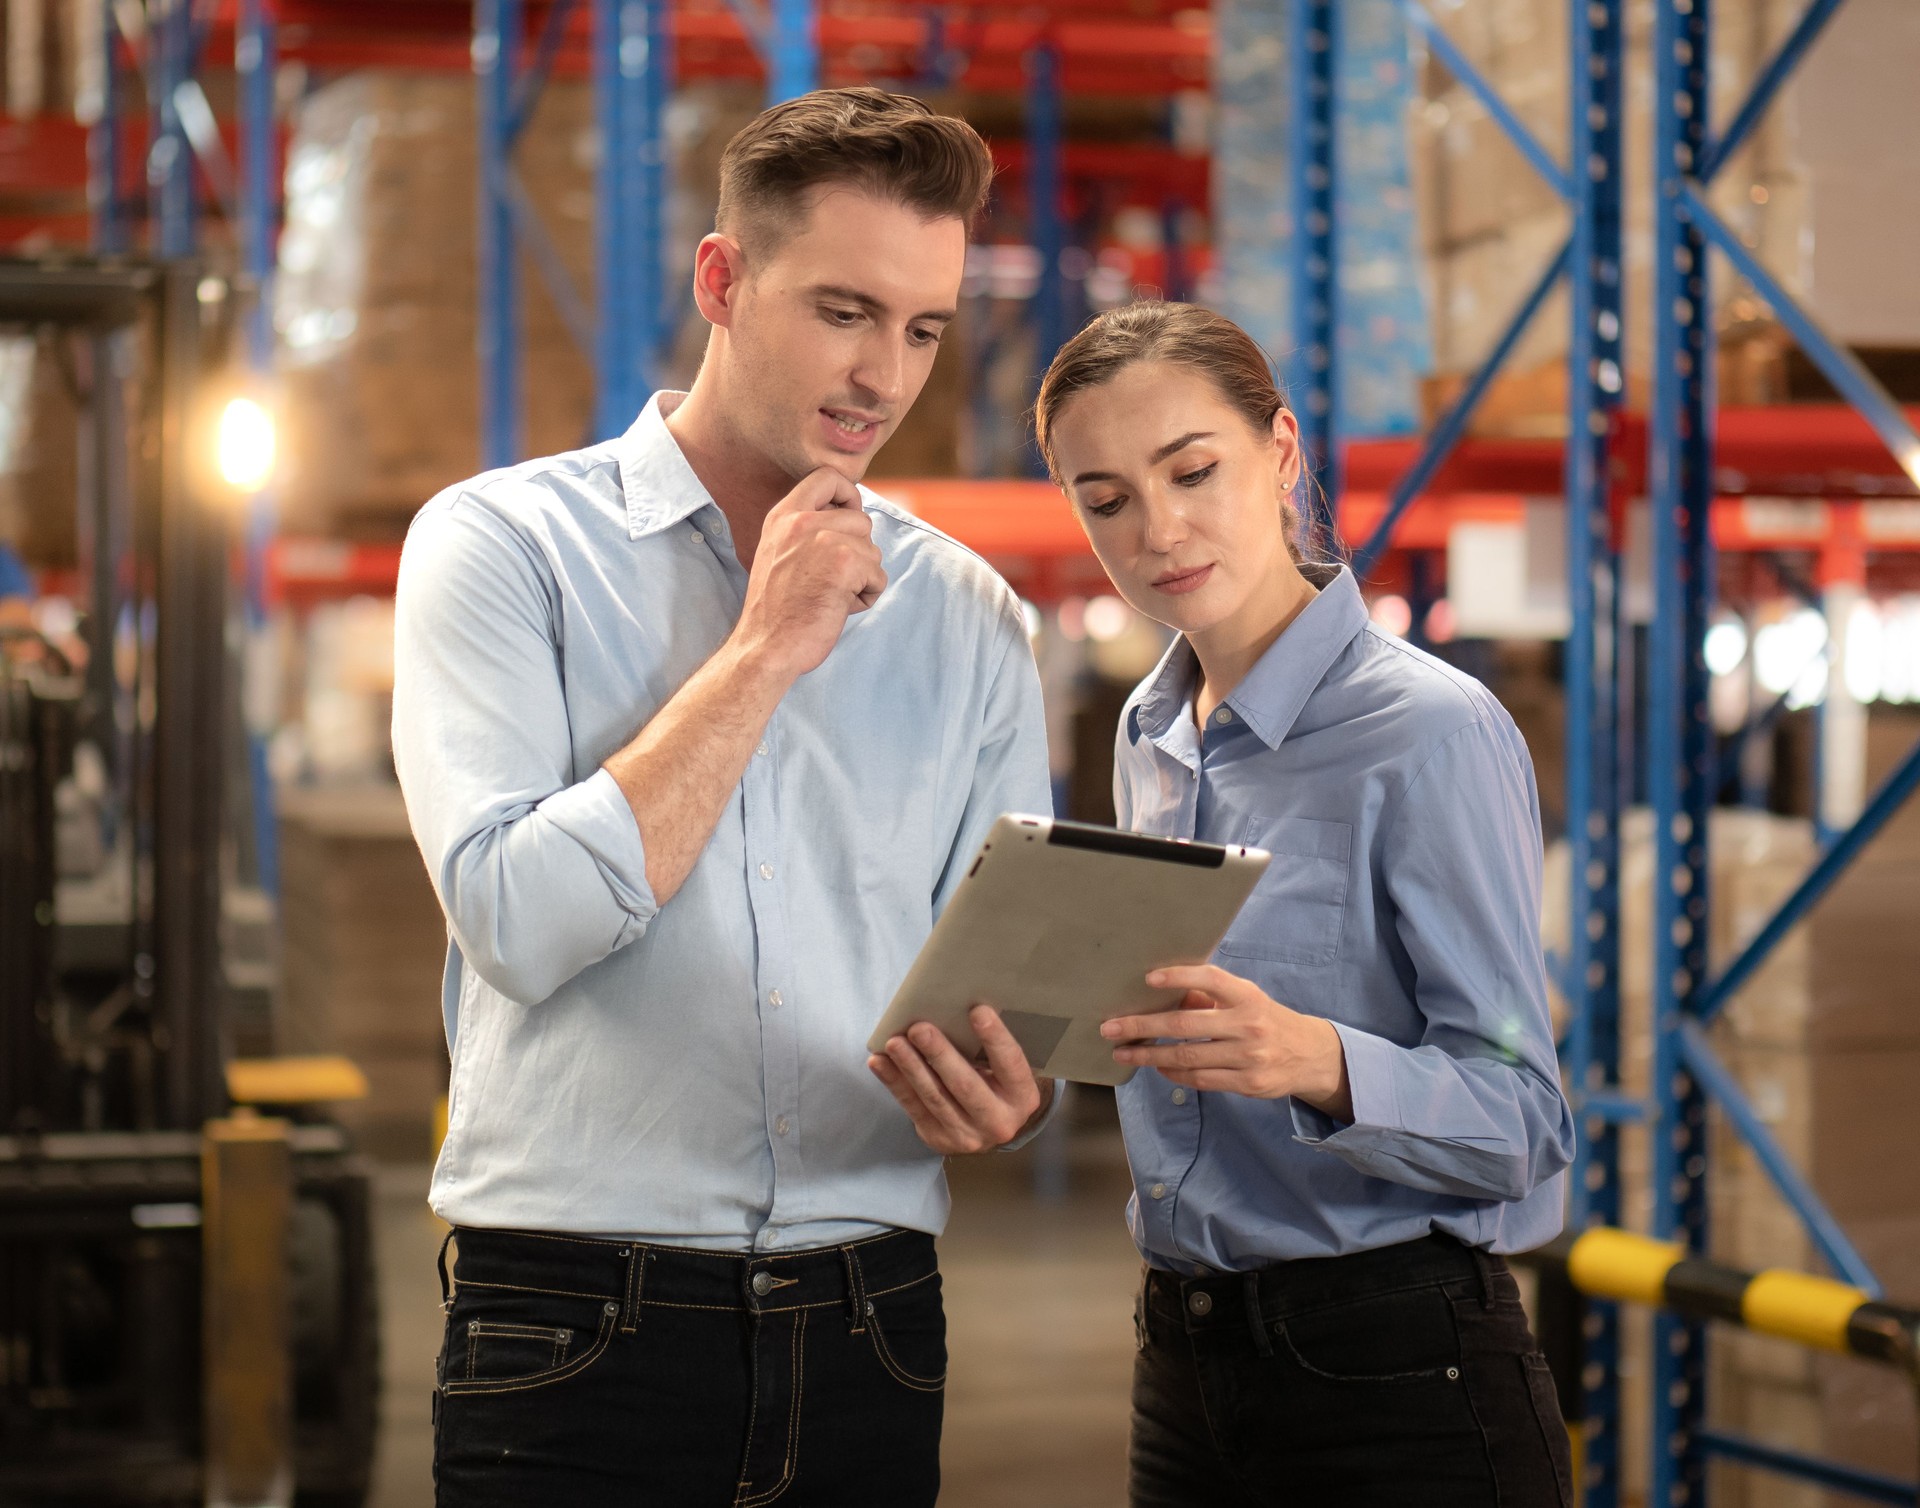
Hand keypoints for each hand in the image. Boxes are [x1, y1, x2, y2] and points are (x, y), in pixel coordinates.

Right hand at [736, 466, 886, 677]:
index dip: (848, 495)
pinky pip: (878, 576)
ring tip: (832, 595)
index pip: (828, 477)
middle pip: (861, 519)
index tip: (847, 520)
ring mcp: (824, 541)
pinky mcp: (844, 565)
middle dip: (858, 552)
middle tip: (833, 578)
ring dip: (861, 578)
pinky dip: (866, 596)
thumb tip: (851, 518)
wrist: (766, 646)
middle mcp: (802, 522)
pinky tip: (840, 608)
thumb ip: (808, 530)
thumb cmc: (777, 609)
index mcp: (784, 515)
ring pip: (872, 551)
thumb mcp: (780, 553)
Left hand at [868, 1005, 1053, 1153]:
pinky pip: (913, 1107)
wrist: (989, 1126)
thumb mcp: (1005, 1069)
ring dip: (910, 1067)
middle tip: (919, 1028)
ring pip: (934, 1097)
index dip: (995, 1038)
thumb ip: (989, 1048)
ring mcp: (967, 1135)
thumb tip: (957, 1007)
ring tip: (894, 1042)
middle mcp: (999, 1121)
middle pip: (965, 1085)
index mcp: (1023, 1096)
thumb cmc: (997, 1082)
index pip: (1010, 1063)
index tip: (977, 1010)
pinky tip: (879, 1062)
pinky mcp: (938, 1138)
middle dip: (940, 1055)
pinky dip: (894, 1082)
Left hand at [1100, 965, 1352, 1116]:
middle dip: (1142, 1026)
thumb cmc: (1265, 1019)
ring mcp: (1248, 1057)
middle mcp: (1248, 1025)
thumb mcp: (1245, 1000)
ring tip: (1123, 1052)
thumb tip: (1164, 996)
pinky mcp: (1248, 1084)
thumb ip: (1209, 998)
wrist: (1309, 1055)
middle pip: (1185, 1025)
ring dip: (1149, 1055)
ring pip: (1187, 1057)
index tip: (1148, 978)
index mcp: (1247, 996)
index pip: (1210, 979)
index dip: (1179, 977)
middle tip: (1110, 1028)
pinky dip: (1173, 1073)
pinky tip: (1156, 1067)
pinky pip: (1200, 1079)